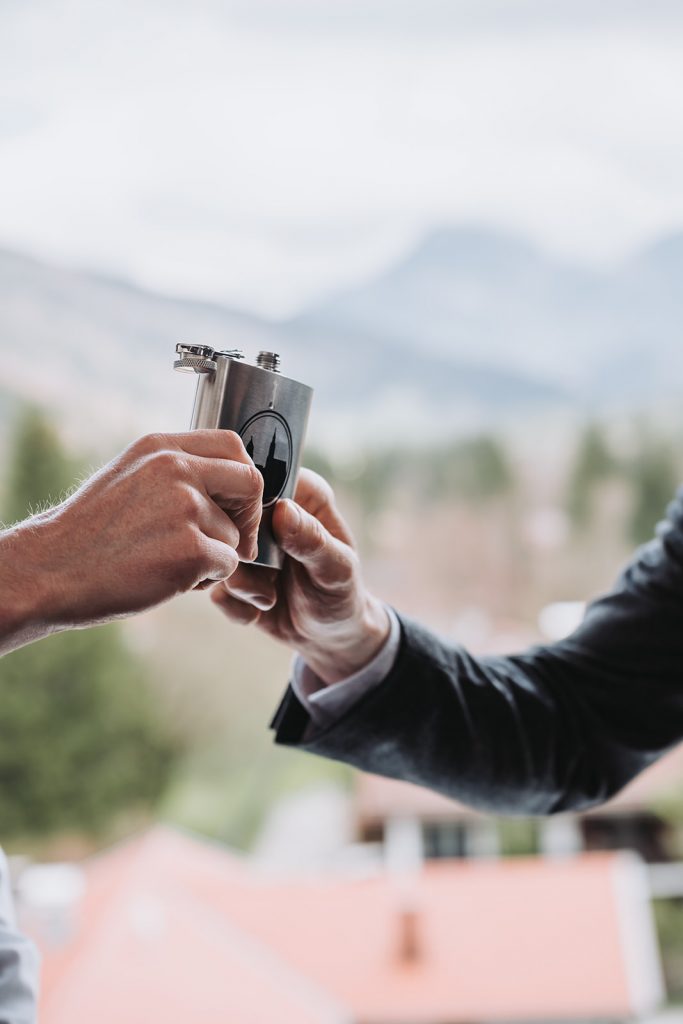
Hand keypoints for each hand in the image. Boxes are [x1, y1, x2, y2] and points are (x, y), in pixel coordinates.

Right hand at [0, 430, 262, 652]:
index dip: (242, 479)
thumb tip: (226, 482)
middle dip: (249, 517)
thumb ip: (175, 470)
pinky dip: (206, 579)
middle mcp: (177, 469)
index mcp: (162, 447)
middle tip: (232, 540)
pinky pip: (228, 566)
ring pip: (237, 535)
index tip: (233, 503)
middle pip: (250, 483)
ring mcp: (186, 508)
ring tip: (171, 561)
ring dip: (216, 555)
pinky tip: (169, 577)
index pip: (234, 446)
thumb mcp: (131, 476)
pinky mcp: (191, 549)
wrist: (51, 570)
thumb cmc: (90, 531)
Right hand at [211, 469, 389, 683]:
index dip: (251, 503)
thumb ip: (312, 541)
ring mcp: (248, 543)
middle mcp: (271, 513)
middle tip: (266, 579)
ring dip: (240, 584)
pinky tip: (258, 611)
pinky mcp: (232, 572)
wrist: (328, 636)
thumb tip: (283, 511)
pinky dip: (236, 605)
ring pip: (217, 551)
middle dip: (242, 553)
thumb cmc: (342, 594)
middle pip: (230, 513)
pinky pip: (215, 584)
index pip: (264, 477)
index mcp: (302, 495)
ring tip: (267, 598)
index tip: (256, 537)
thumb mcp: (336, 569)